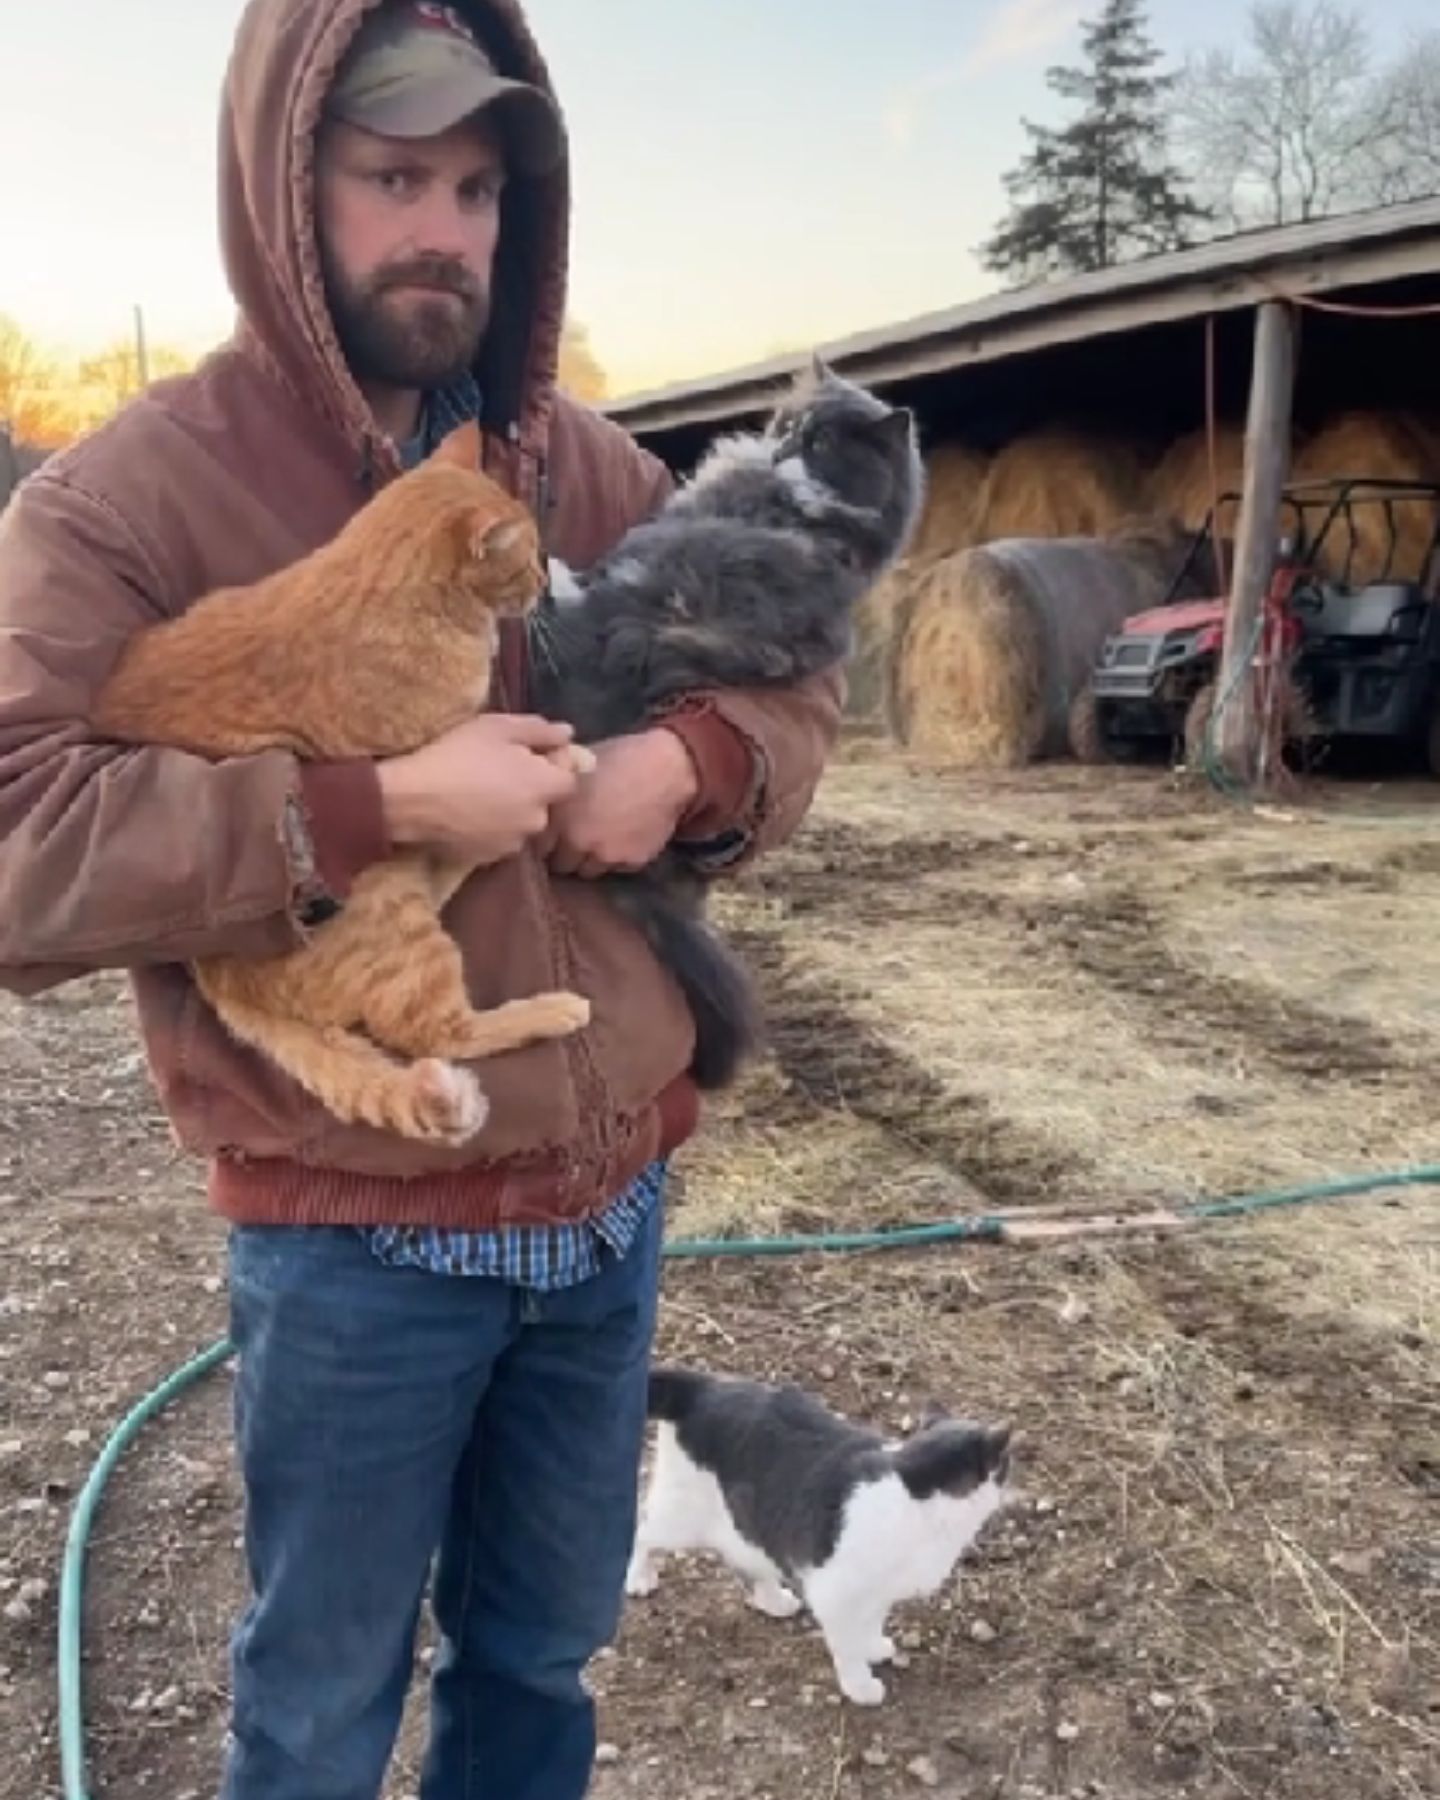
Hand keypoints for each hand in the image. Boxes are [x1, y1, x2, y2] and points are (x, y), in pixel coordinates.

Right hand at [377, 714, 581, 863]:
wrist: (412, 798)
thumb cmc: (457, 754)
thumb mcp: (498, 728)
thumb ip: (540, 730)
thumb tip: (568, 732)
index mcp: (544, 787)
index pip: (569, 779)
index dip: (553, 765)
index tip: (528, 753)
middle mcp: (536, 820)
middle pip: (545, 803)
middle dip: (531, 788)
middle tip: (499, 770)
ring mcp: (512, 843)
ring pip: (521, 822)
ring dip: (511, 808)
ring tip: (479, 792)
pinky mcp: (488, 858)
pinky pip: (499, 838)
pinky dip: (491, 826)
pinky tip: (467, 811)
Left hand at [542, 729, 698, 877]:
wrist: (665, 768)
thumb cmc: (618, 758)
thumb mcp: (577, 767)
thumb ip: (555, 793)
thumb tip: (540, 803)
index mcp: (558, 816)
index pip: (537, 847)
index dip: (544, 840)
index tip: (552, 833)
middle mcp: (576, 842)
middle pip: (560, 865)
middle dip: (565, 853)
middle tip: (578, 835)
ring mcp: (604, 856)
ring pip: (587, 871)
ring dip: (590, 859)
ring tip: (602, 837)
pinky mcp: (630, 863)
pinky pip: (616, 868)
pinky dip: (618, 856)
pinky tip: (625, 835)